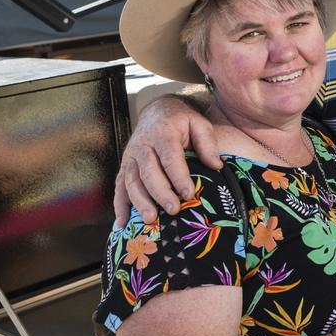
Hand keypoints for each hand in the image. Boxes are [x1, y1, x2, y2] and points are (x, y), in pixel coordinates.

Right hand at [114, 95, 220, 226]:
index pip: (170, 158)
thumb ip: (207, 143)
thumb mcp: (198, 123)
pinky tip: (123, 224)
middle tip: (173, 210)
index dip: (178, 177)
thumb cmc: (181, 121)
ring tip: (150, 220)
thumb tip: (216, 166)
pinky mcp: (125, 167)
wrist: (157, 112)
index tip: (189, 194)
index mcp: (163, 134)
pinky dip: (119, 206)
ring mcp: (131, 158)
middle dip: (160, 193)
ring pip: (132, 181)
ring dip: (140, 202)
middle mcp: (143, 146)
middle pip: (148, 172)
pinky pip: (119, 187)